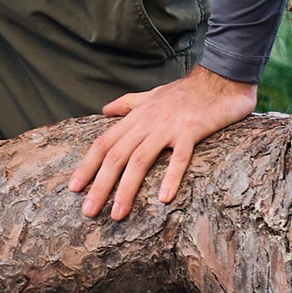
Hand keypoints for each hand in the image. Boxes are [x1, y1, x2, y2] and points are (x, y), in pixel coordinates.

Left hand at [66, 65, 256, 222]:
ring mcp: (168, 126)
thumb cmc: (185, 92)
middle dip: (99, 185)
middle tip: (87, 211)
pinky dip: (171, 176)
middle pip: (116, 155)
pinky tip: (164, 198)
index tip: (73, 187)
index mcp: (136, 117)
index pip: (104, 143)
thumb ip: (127, 104)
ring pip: (140, 159)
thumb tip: (105, 110)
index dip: (87, 165)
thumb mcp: (151, 95)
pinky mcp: (191, 131)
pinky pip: (179, 157)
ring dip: (126, 188)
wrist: (218, 78)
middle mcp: (147, 122)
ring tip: (116, 214)